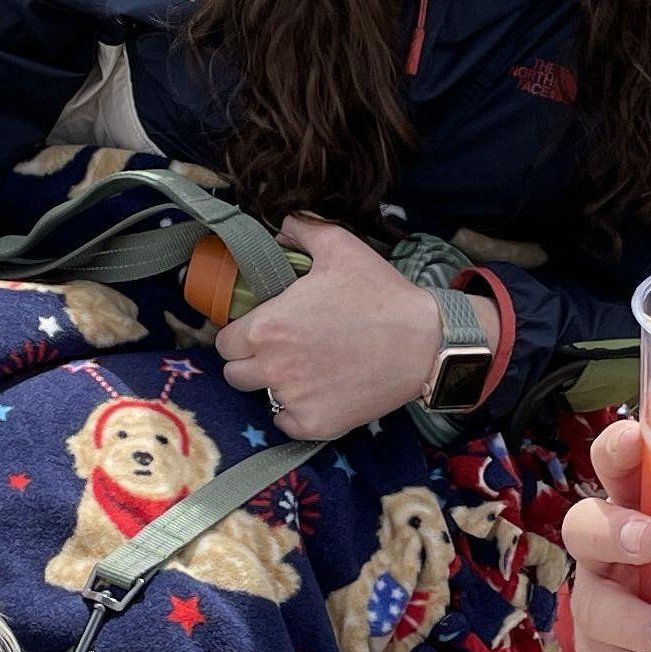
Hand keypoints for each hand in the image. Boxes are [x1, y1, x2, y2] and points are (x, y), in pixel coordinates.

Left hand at [214, 217, 442, 438]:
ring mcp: (294, 400)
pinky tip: (319, 392)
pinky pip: (287, 423)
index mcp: (267, 327)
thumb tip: (280, 227)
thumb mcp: (340, 246)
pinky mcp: (316, 425)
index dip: (240, 335)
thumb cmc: (380, 293)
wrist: (425, 343)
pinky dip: (298, 412)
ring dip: (275, 386)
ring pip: (263, 398)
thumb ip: (300, 228)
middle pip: (235, 374)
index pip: (225, 342)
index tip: (262, 330)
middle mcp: (273, 368)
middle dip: (251, 362)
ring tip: (304, 370)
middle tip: (281, 350)